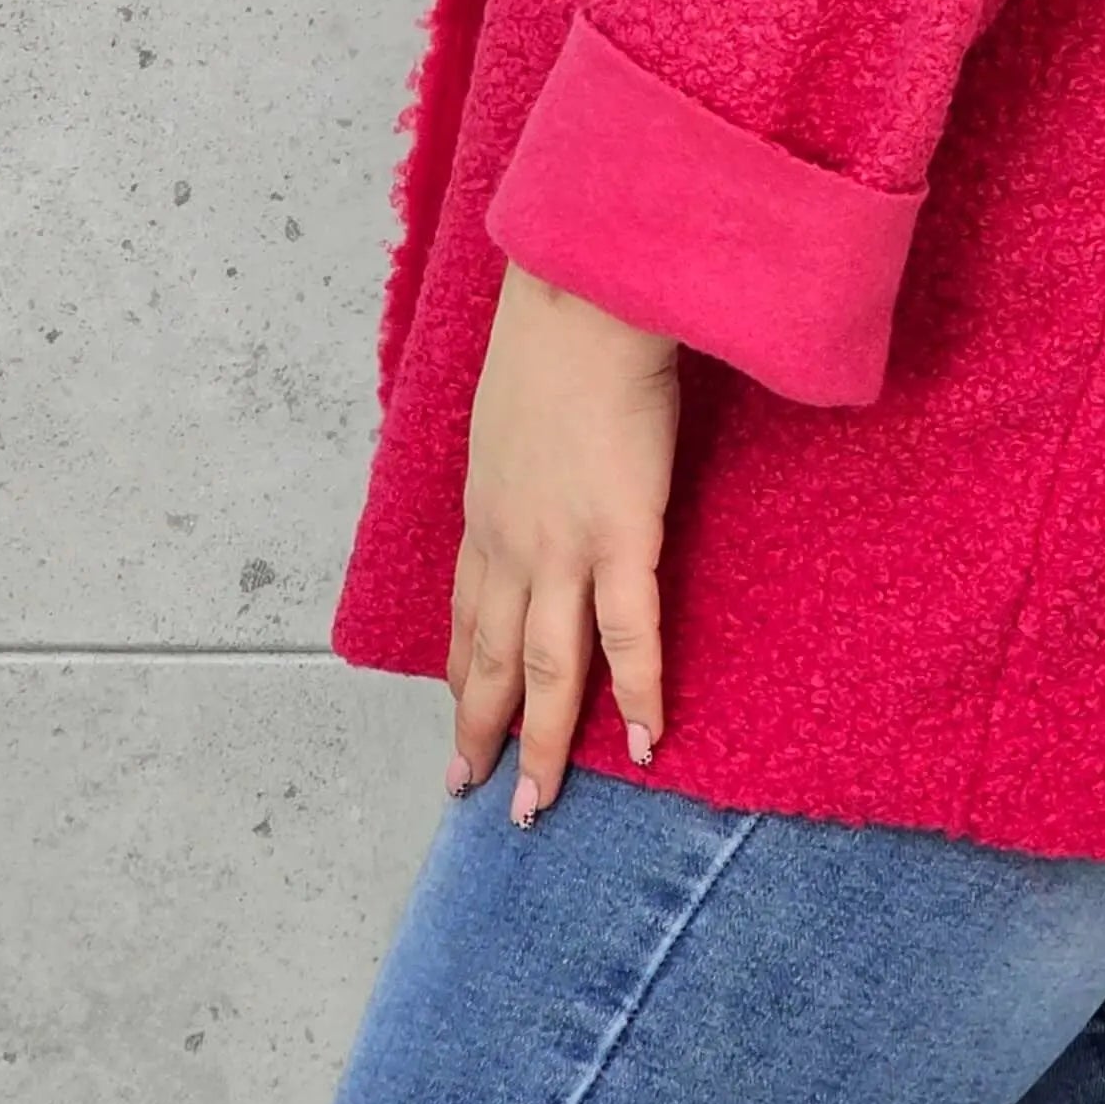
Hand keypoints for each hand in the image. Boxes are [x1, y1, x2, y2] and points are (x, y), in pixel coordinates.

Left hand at [445, 257, 681, 822]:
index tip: (459, 715)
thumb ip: (521, 444)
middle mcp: (511, 542)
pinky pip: (629, 636)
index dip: (462, 670)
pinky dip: (636, 694)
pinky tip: (645, 740)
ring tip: (539, 803)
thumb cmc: (557, 332)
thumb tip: (535, 449)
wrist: (585, 300)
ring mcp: (563, 546)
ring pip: (547, 668)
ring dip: (544, 742)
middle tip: (472, 789)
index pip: (467, 610)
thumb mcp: (511, 403)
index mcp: (485, 508)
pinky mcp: (623, 536)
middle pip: (491, 657)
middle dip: (481, 730)